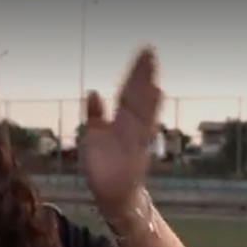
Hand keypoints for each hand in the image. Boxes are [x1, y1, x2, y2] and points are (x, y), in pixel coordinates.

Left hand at [82, 46, 162, 216]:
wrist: (112, 196)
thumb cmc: (105, 166)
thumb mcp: (95, 135)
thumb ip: (95, 115)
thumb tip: (93, 92)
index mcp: (123, 122)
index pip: (130, 92)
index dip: (137, 72)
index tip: (146, 49)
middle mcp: (132, 129)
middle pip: (138, 98)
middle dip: (143, 77)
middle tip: (150, 52)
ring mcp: (134, 144)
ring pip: (143, 116)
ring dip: (148, 98)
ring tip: (154, 78)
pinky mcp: (133, 160)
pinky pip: (140, 141)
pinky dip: (144, 128)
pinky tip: (151, 110)